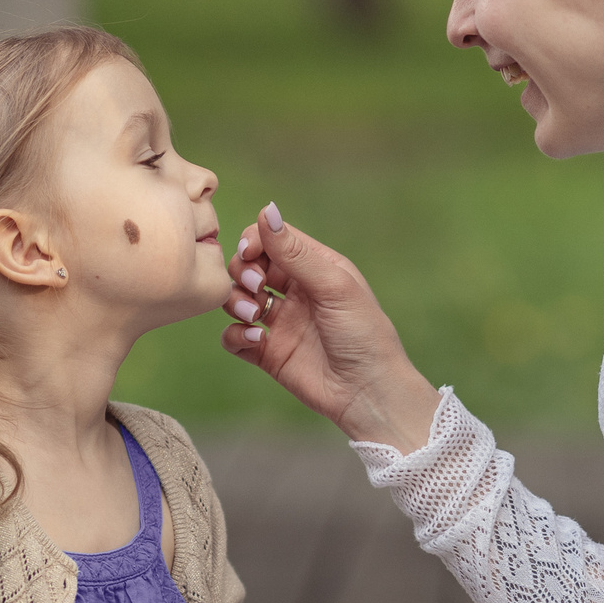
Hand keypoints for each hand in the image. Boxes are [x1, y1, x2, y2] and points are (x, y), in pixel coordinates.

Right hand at [220, 204, 441, 452]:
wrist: (369, 392)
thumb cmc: (363, 334)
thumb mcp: (334, 285)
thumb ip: (295, 251)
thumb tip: (266, 209)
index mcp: (315, 268)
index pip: (270, 240)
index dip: (253, 242)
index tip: (250, 254)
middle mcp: (295, 292)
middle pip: (248, 267)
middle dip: (243, 272)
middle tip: (258, 288)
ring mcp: (280, 323)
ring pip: (237, 299)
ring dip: (236, 302)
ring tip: (256, 317)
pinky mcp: (268, 353)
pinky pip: (234, 336)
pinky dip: (235, 334)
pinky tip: (254, 339)